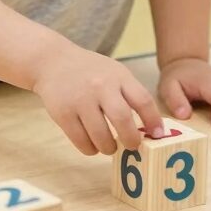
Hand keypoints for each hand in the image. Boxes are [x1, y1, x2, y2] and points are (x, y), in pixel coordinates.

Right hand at [32, 46, 164, 155]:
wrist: (53, 61)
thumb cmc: (90, 71)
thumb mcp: (114, 72)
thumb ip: (131, 94)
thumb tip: (151, 128)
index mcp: (118, 76)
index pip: (143, 100)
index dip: (153, 121)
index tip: (157, 135)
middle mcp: (100, 86)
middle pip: (122, 119)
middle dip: (131, 139)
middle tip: (132, 146)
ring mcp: (80, 100)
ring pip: (101, 136)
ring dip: (109, 148)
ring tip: (109, 146)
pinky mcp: (63, 113)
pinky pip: (82, 141)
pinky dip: (90, 149)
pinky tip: (92, 144)